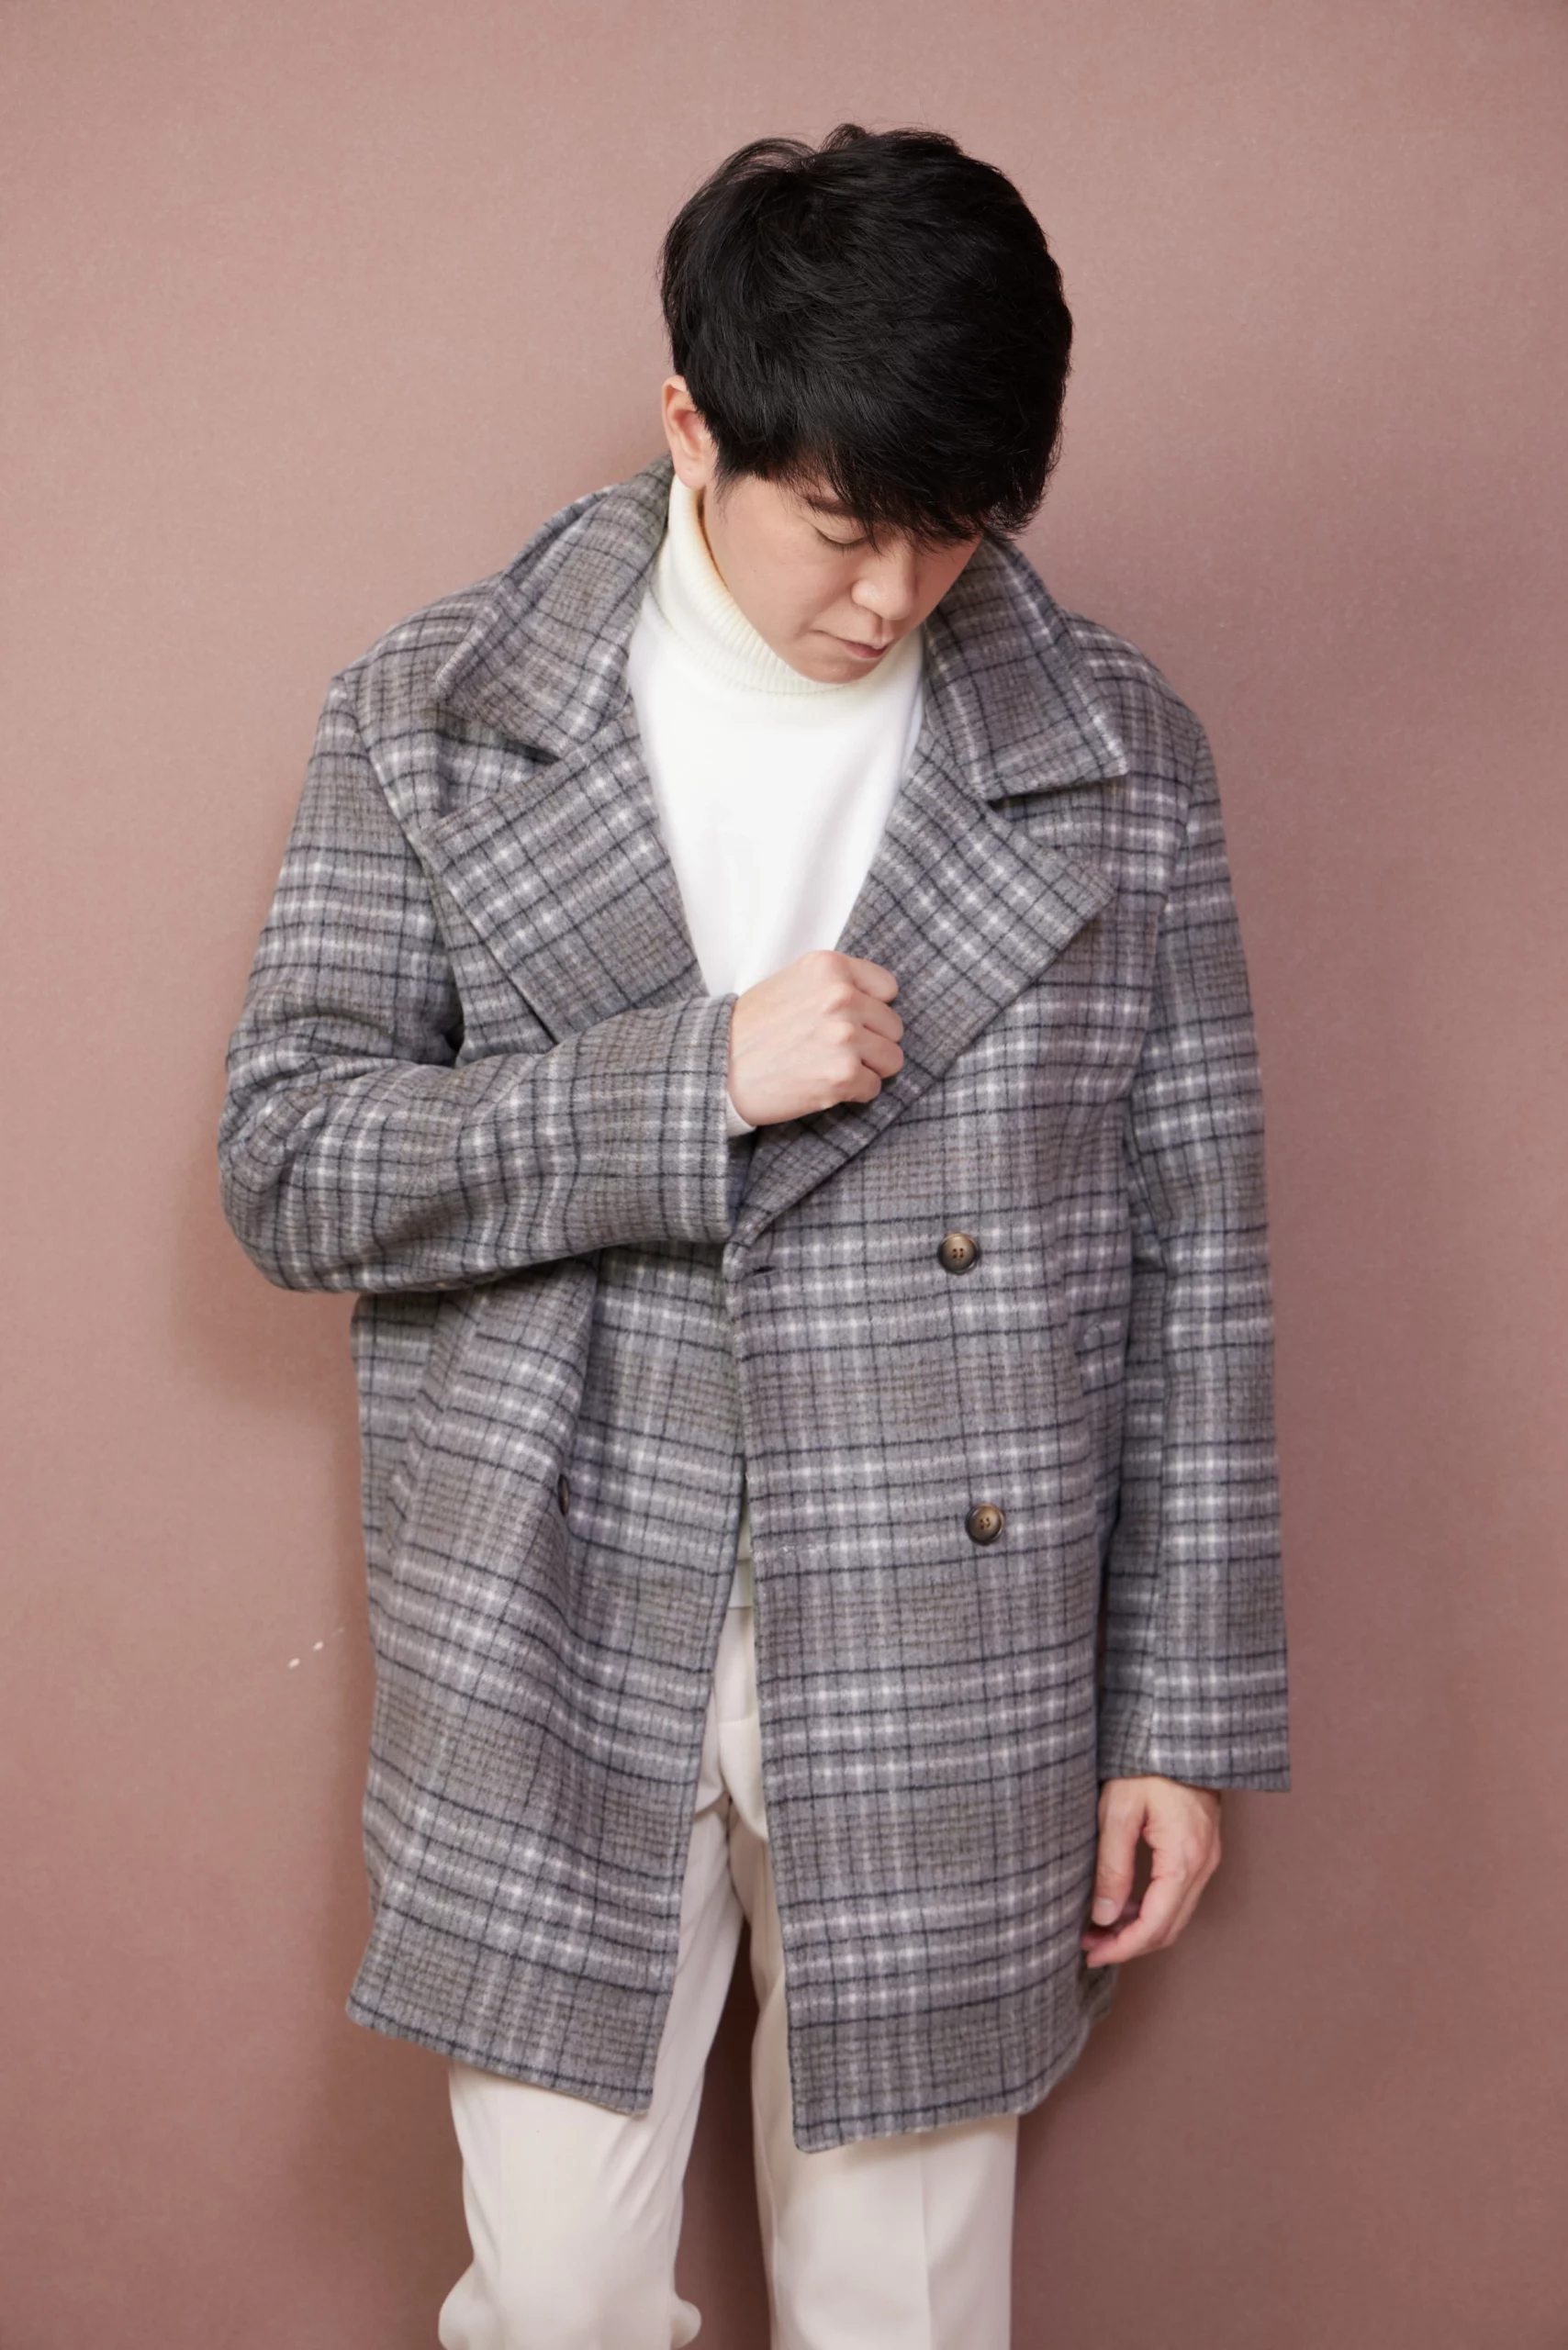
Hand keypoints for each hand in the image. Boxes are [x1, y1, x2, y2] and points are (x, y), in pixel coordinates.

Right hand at [727, 950, 903, 1126]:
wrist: (716, 1067)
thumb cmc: (751, 1028)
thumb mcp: (791, 982)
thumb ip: (834, 983)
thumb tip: (878, 999)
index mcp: (829, 968)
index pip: (888, 988)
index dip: (871, 1008)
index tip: (849, 1020)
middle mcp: (840, 997)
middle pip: (893, 1027)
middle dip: (870, 1042)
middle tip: (834, 1050)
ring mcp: (844, 1037)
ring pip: (892, 1059)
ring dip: (867, 1069)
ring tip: (831, 1067)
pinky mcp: (842, 1076)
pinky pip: (874, 1088)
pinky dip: (853, 1093)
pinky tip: (823, 1085)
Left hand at [1080, 1775, 1222, 1966]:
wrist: (1180, 1732)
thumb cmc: (1145, 1764)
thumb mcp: (1118, 1812)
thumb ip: (1112, 1867)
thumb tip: (1104, 1917)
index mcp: (1184, 1859)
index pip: (1155, 1926)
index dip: (1122, 1948)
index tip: (1091, 1954)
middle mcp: (1203, 1866)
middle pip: (1168, 1928)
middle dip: (1128, 1944)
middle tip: (1089, 1946)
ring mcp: (1207, 1859)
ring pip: (1175, 1915)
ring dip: (1139, 1929)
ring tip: (1099, 1928)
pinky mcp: (1202, 1851)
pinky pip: (1179, 1895)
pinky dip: (1152, 1909)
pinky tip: (1123, 1905)